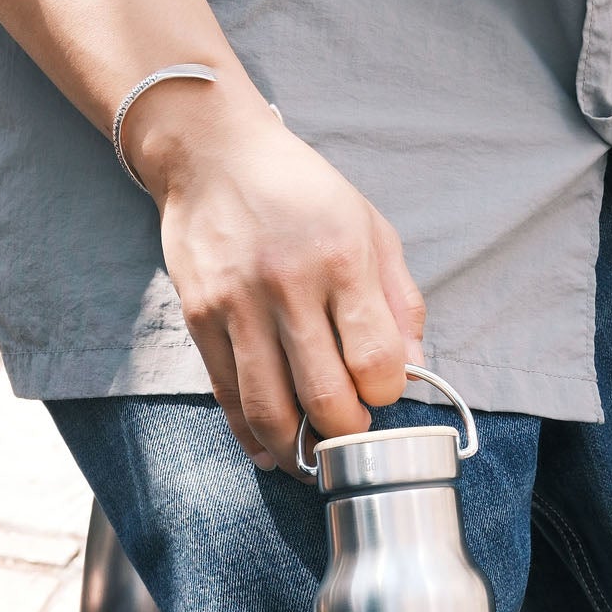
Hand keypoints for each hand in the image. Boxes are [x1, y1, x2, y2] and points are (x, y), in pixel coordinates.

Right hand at [127, 83, 426, 473]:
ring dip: (298, 448)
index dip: (385, 393)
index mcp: (342, 257)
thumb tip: (411, 367)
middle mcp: (288, 285)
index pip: (375, 358)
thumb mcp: (368, 225)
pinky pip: (228, 397)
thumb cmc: (298, 190)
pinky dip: (250, 435)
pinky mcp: (200, 320)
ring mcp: (238, 306)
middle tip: (351, 431)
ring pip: (271, 409)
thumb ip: (397, 298)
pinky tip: (270, 451)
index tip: (381, 391)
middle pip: (325, 396)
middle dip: (346, 431)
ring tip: (313, 455)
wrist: (211, 155)